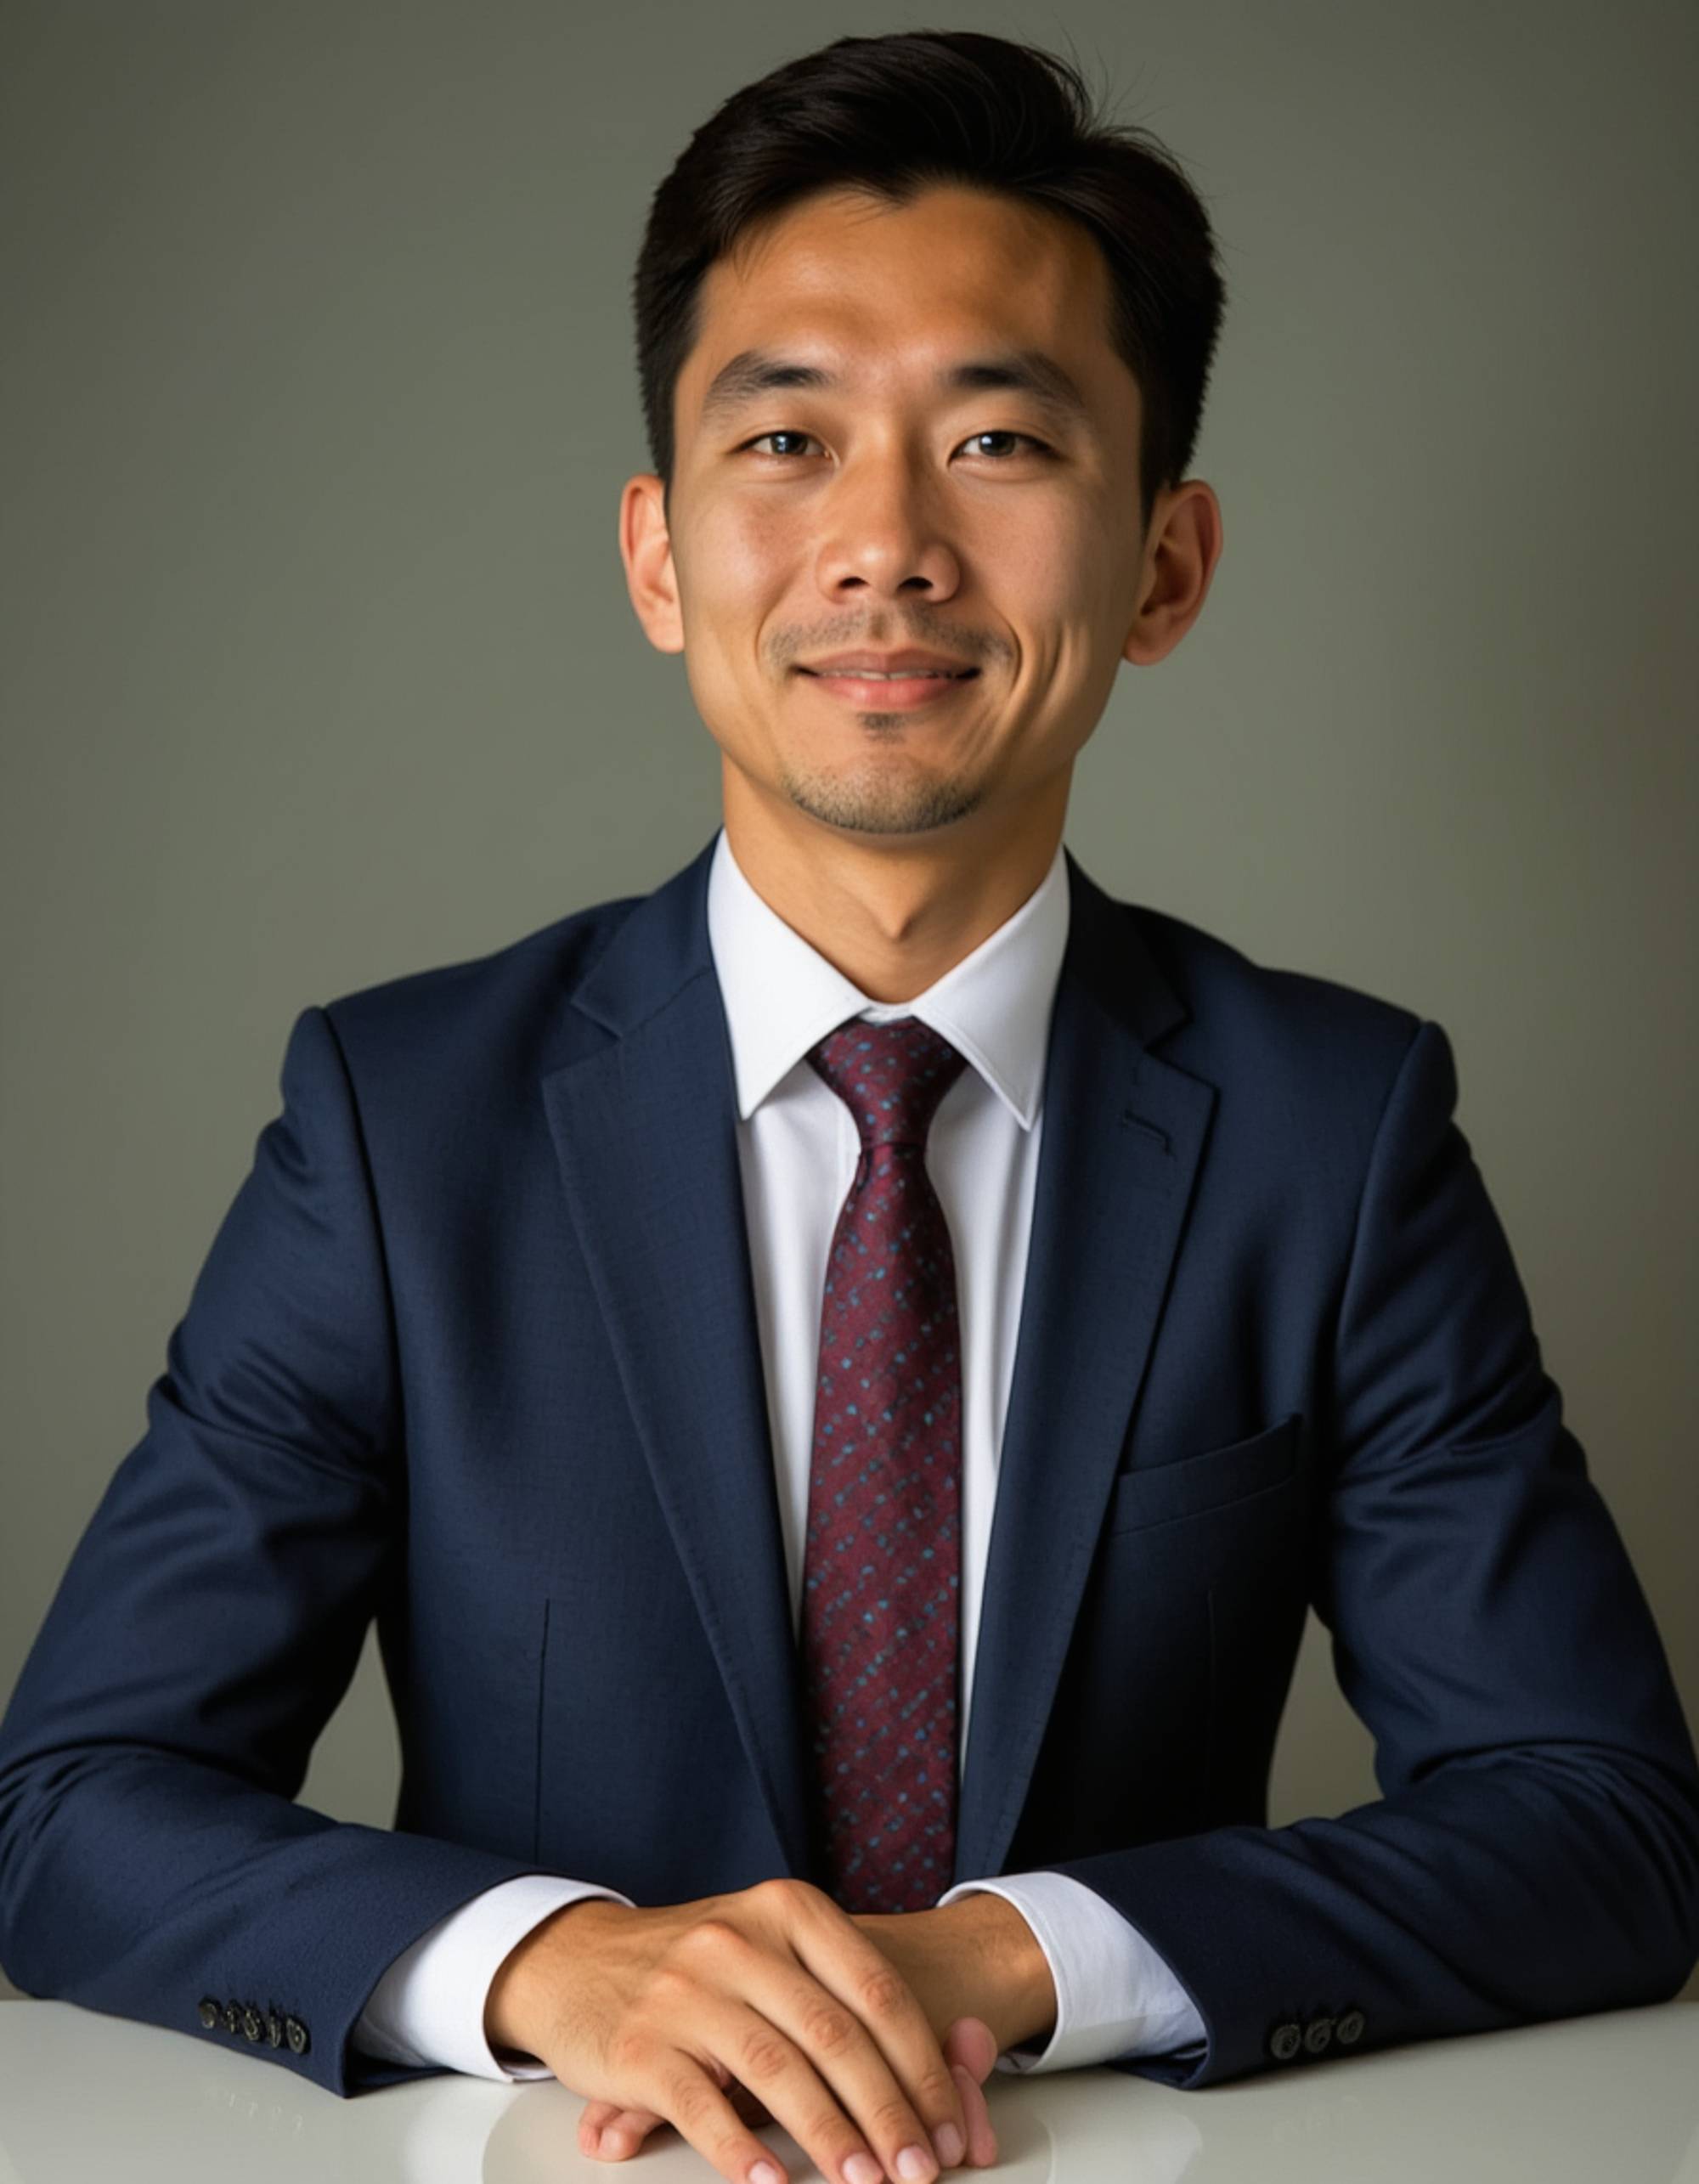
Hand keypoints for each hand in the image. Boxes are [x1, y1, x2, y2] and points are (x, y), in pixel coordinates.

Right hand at [484, 1877, 992, 2183]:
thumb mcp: (770, 1948)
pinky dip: (743, 2152)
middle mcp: (739, 1940)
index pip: (875, 1991)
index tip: (949, 2127)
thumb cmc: (699, 1966)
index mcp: (787, 1910)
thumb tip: (961, 2058)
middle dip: (889, 2114)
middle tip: (921, 2170)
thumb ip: (842, 1992)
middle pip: (835, 2035)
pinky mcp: (640, 2044)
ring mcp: (686, 1990)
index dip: (921, 2067)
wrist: (577, 1959)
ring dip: (832, 2137)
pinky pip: (702, 2106)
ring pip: (777, 2071)